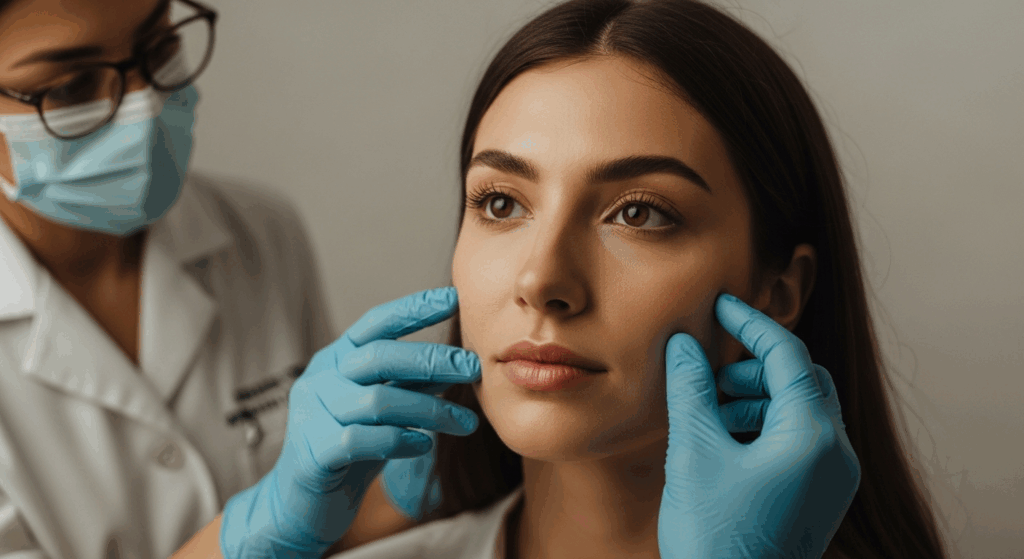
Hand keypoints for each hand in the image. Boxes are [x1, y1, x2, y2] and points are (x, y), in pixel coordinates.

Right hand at [219, 287, 480, 558]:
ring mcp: (313, 414)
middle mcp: (320, 379)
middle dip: (432, 358)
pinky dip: (402, 440)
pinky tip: (424, 446)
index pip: (375, 323)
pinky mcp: (315, 452)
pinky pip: (364, 439)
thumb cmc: (350, 450)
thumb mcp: (385, 410)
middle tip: (473, 368)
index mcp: (336, 360)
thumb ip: (413, 383)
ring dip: (431, 409)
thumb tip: (459, 361)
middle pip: (379, 356)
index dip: (413, 308)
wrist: (301, 506)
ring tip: (465, 423)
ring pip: (379, 400)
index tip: (453, 298)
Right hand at [658, 293, 860, 558]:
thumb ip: (690, 389)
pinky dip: (764, 427)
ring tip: (709, 409)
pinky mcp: (818, 497)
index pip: (789, 355)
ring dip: (756, 398)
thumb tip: (684, 342)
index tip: (720, 306)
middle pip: (803, 381)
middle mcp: (836, 455)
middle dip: (755, 367)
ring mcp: (832, 480)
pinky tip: (723, 440)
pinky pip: (800, 442)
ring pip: (802, 411)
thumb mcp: (694, 453)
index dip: (751, 324)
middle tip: (711, 370)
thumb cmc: (715, 537)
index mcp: (813, 437)